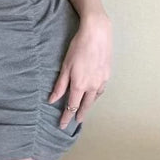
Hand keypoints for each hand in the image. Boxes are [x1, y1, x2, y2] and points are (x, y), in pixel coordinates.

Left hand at [47, 13, 112, 127]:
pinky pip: (101, 90)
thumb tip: (52, 100)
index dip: (66, 117)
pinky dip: (96, 95)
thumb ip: (60, 85)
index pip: (72, 107)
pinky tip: (94, 94)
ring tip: (84, 110)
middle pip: (85, 105)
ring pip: (94, 98)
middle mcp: (92, 86)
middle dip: (79, 114)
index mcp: (80, 85)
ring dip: (89, 105)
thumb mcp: (65, 66)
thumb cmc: (78, 47)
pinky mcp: (107, 74)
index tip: (63, 126)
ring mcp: (101, 80)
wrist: (97, 33)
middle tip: (76, 122)